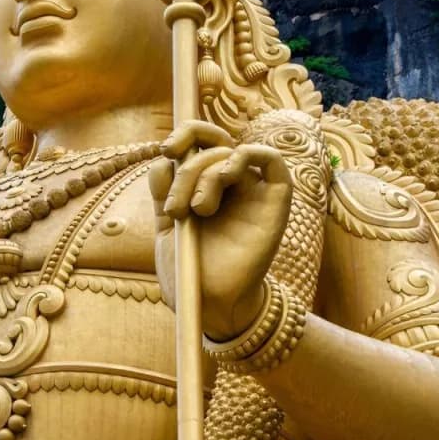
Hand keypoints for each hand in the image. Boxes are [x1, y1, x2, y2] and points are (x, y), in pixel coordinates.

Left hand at [149, 121, 292, 341]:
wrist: (211, 304)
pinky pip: (272, 160)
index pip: (200, 141)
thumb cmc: (190, 270)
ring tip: (196, 211)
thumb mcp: (167, 226)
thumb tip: (164, 160)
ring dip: (207, 173)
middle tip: (176, 203)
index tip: (165, 151)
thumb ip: (164, 191)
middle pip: (214, 142)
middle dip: (188, 164)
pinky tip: (228, 175)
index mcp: (202, 184)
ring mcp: (252, 191)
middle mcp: (229, 183)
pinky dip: (248, 154)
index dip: (185, 134)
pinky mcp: (274, 201)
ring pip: (231, 153)